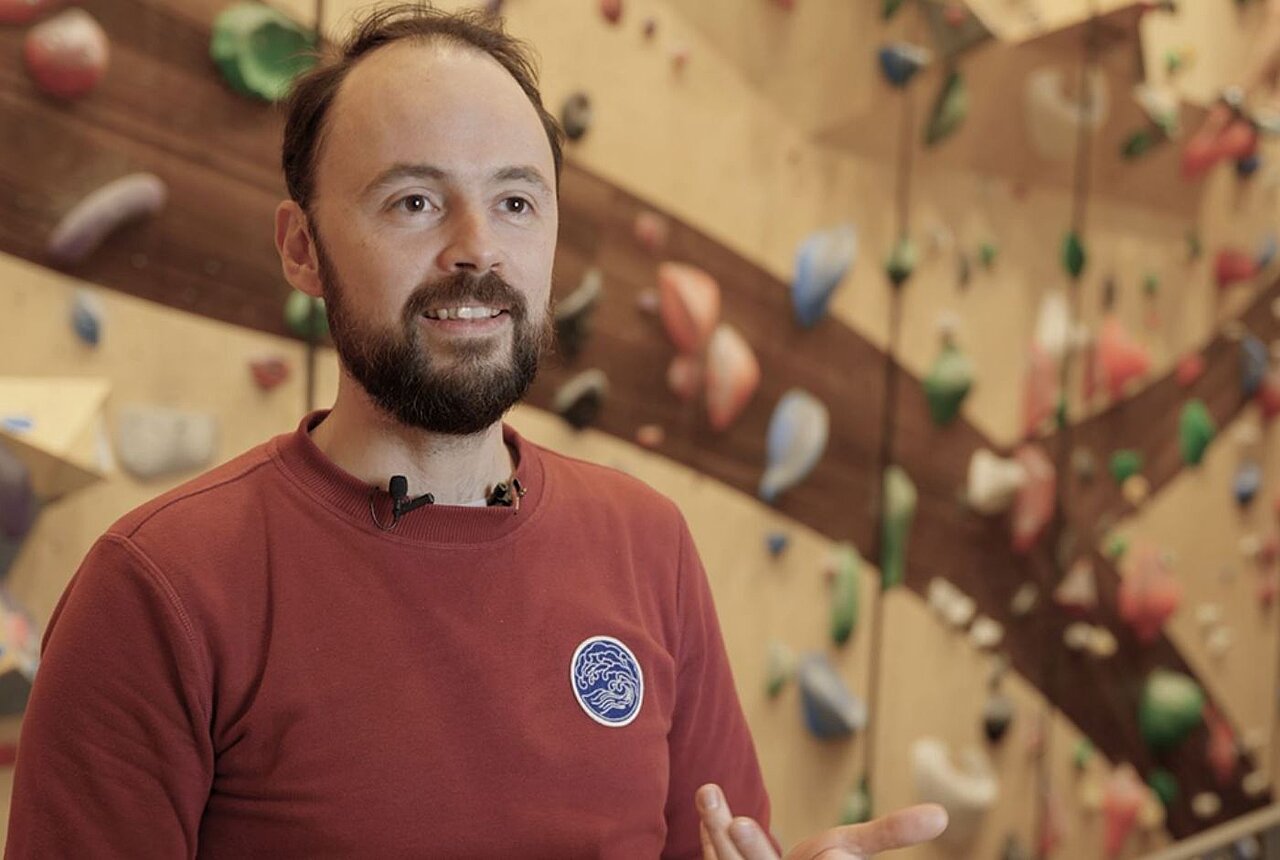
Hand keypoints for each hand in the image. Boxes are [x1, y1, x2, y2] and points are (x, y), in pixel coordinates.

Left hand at [696, 784, 946, 858]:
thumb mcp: (852, 849)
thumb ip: (891, 833)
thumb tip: (941, 816)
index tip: (804, 845)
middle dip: (754, 852)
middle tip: (739, 825)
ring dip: (718, 828)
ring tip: (708, 791)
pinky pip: (718, 859)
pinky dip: (710, 833)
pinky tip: (709, 804)